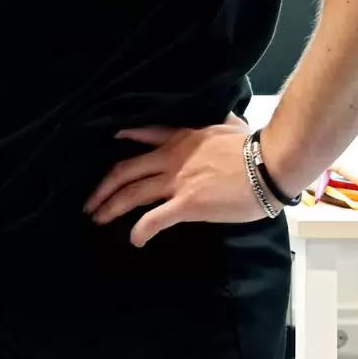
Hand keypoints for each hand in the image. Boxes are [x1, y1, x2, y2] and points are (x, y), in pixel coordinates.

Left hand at [83, 118, 271, 246]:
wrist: (269, 165)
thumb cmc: (256, 147)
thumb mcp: (230, 125)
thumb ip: (221, 123)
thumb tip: (229, 119)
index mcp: (180, 138)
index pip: (142, 134)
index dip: (123, 138)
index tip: (110, 142)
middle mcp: (170, 158)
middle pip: (124, 171)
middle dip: (103, 187)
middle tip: (89, 201)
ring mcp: (176, 181)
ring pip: (132, 193)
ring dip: (110, 207)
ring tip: (97, 218)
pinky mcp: (187, 204)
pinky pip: (155, 218)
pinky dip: (141, 230)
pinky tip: (135, 239)